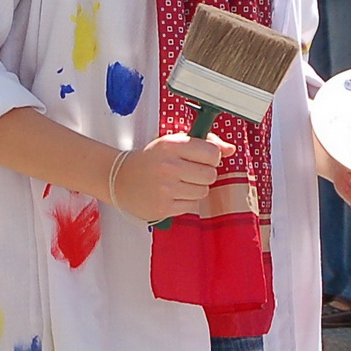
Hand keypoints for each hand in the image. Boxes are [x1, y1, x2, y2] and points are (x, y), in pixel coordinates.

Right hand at [112, 131, 233, 223]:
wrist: (119, 179)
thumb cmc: (149, 160)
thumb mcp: (172, 144)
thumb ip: (204, 144)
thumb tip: (231, 149)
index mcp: (171, 144)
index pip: (212, 153)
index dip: (211, 157)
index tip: (202, 158)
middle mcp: (168, 165)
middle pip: (210, 174)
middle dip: (204, 174)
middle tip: (189, 172)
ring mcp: (165, 188)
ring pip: (203, 191)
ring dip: (195, 188)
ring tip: (178, 183)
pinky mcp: (163, 207)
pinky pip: (192, 205)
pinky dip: (185, 201)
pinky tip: (171, 194)